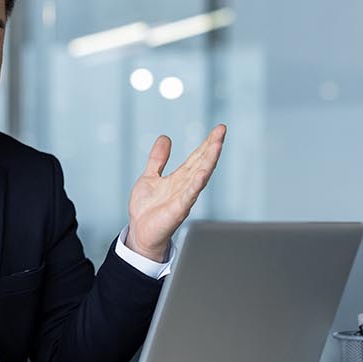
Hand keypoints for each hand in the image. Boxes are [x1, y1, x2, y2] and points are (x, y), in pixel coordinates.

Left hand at [126, 125, 225, 260]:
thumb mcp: (150, 176)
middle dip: (213, 146)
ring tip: (218, 145)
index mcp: (180, 177)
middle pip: (202, 162)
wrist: (140, 233)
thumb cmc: (147, 209)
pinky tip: (203, 173)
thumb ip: (158, 159)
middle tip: (222, 130)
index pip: (197, 156)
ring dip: (209, 160)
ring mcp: (184, 197)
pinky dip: (196, 184)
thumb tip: (165, 138)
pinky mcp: (178, 210)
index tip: (219, 128)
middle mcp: (185, 185)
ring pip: (200, 175)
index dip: (207, 142)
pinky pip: (189, 195)